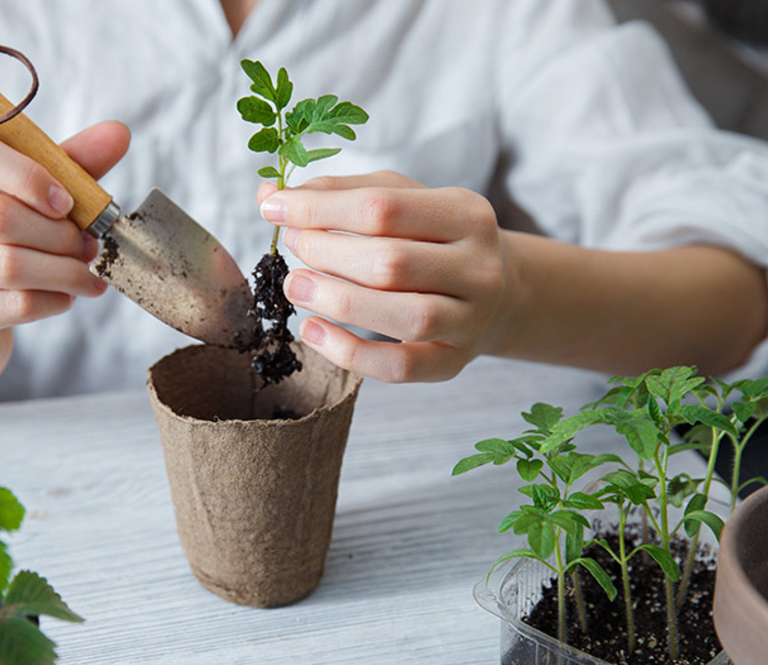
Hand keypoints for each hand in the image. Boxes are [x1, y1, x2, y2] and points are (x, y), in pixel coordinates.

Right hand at [0, 121, 129, 395]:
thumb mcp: (18, 203)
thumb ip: (63, 166)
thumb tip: (117, 132)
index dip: (29, 173)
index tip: (66, 201)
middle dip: (57, 232)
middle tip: (89, 244)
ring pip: (6, 265)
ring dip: (62, 270)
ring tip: (85, 274)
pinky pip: (10, 306)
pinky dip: (51, 301)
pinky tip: (65, 298)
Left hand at [257, 171, 506, 382]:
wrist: (497, 292)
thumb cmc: (431, 239)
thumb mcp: (398, 199)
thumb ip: (337, 194)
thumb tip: (270, 196)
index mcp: (466, 213)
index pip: (383, 207)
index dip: (319, 208)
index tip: (275, 208)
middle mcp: (478, 267)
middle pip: (391, 263)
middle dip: (326, 253)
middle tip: (293, 247)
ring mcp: (471, 319)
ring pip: (404, 316)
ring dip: (335, 301)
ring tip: (295, 285)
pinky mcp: (453, 362)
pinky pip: (400, 367)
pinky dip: (349, 352)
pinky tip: (312, 330)